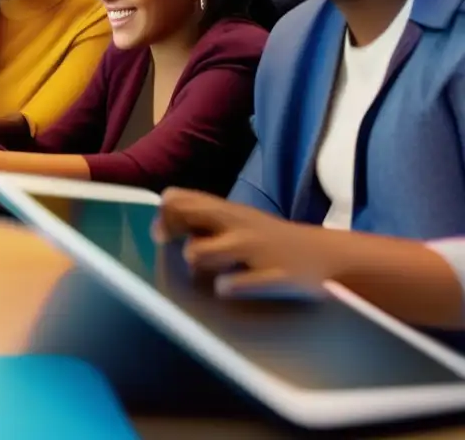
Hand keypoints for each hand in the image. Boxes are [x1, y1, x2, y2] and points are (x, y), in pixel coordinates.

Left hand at [154, 187, 340, 296]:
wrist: (328, 257)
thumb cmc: (269, 242)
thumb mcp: (237, 222)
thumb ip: (201, 219)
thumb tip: (159, 228)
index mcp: (226, 210)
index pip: (177, 199)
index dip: (163, 216)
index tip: (163, 234)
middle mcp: (236, 224)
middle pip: (185, 214)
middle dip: (171, 230)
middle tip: (184, 251)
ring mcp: (253, 248)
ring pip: (197, 252)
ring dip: (197, 263)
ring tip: (214, 270)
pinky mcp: (271, 275)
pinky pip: (232, 283)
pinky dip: (226, 286)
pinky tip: (231, 288)